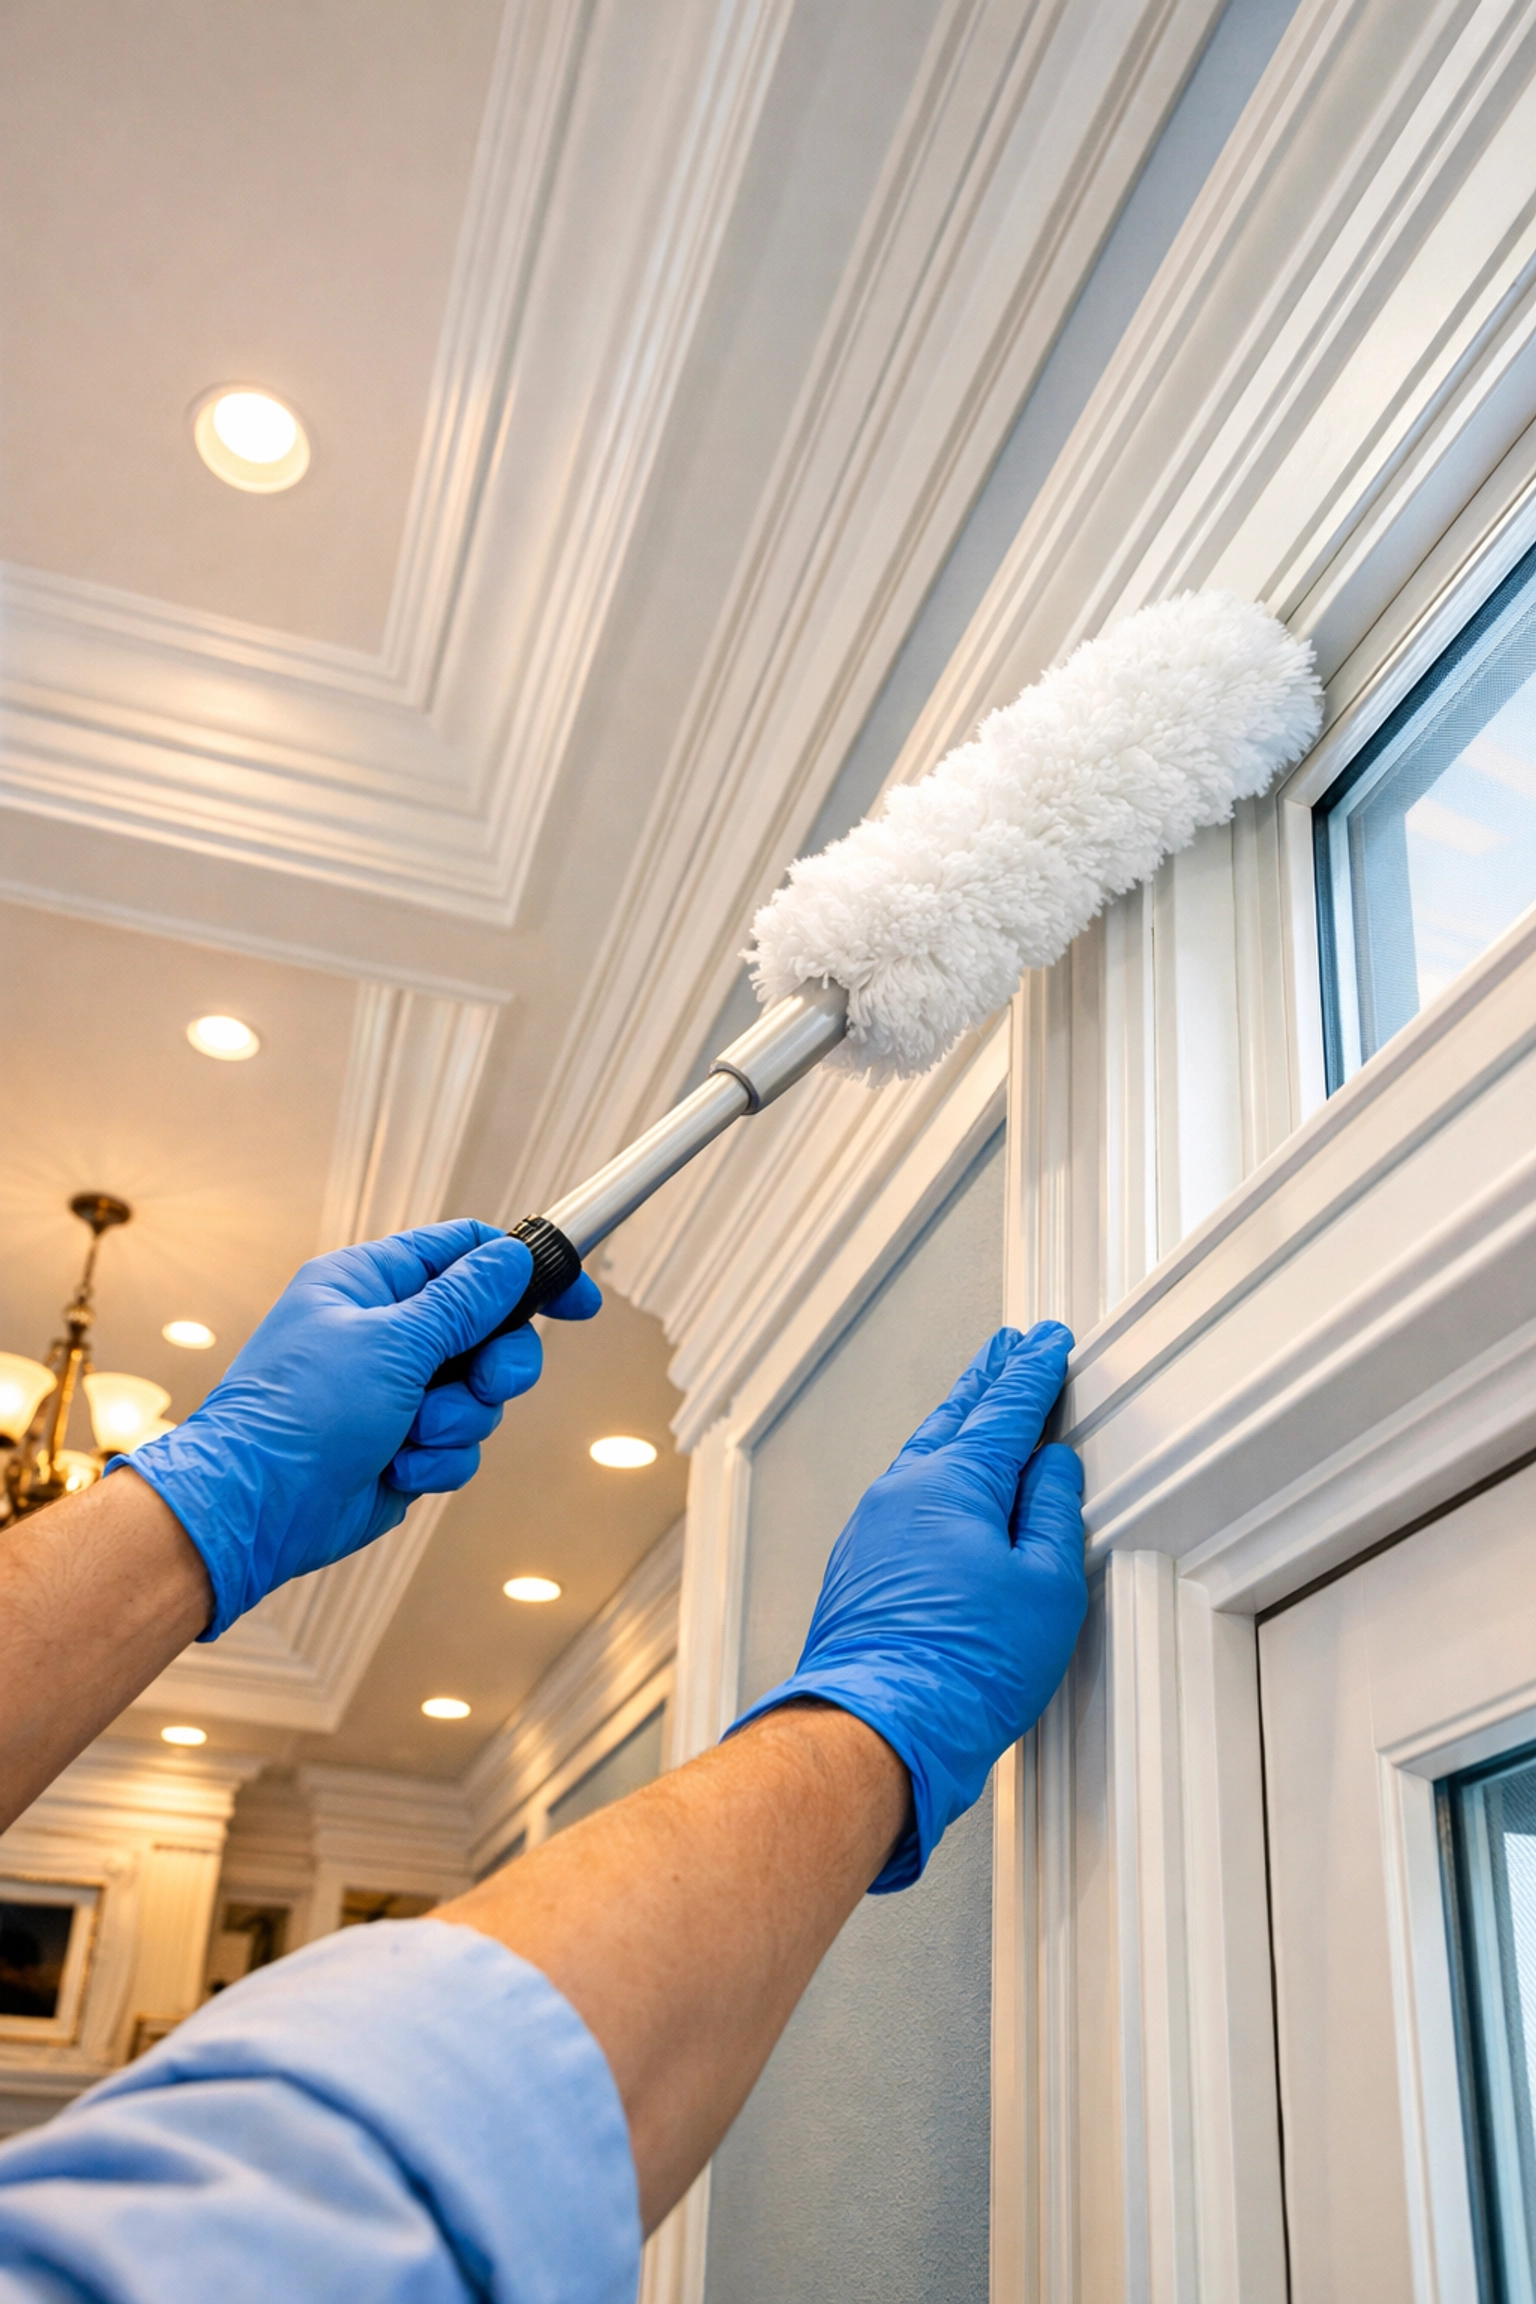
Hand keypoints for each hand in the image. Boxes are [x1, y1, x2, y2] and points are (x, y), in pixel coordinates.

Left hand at [122, 1222, 600, 1638]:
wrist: (258, 1509)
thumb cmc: (301, 1413)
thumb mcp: (393, 1341)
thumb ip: (464, 1300)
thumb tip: (512, 1257)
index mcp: (370, 1285)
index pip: (465, 1253)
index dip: (524, 1269)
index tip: (576, 1297)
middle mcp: (386, 1333)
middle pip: (489, 1328)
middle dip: (496, 1364)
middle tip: (484, 1382)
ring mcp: (397, 1391)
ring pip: (480, 1394)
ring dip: (459, 1419)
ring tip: (413, 1433)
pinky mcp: (406, 1444)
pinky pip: (461, 1443)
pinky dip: (439, 1459)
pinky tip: (398, 1466)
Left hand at [727, 1323, 1084, 1889]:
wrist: (878, 1726)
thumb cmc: (964, 1667)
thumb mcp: (1046, 1585)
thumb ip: (1052, 1514)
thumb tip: (1049, 1467)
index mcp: (951, 1483)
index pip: (1004, 1410)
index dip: (1033, 1374)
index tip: (1048, 1344)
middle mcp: (901, 1492)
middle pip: (954, 1419)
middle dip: (986, 1381)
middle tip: (1008, 1349)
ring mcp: (871, 1528)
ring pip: (923, 1456)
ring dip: (955, 1424)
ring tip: (977, 1402)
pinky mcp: (859, 1567)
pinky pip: (904, 1497)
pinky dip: (932, 1473)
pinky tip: (943, 1485)